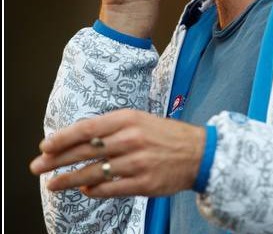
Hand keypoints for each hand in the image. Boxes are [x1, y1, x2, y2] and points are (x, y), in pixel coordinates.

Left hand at [30, 110, 204, 197]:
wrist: (197, 152)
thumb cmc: (165, 134)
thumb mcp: (140, 120)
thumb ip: (112, 128)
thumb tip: (82, 142)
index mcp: (128, 119)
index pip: (87, 128)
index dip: (63, 138)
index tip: (45, 146)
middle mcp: (130, 139)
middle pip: (85, 151)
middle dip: (57, 160)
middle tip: (37, 167)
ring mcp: (136, 163)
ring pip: (93, 172)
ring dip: (69, 179)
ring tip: (52, 183)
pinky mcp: (143, 184)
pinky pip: (110, 189)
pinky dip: (93, 190)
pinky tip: (83, 190)